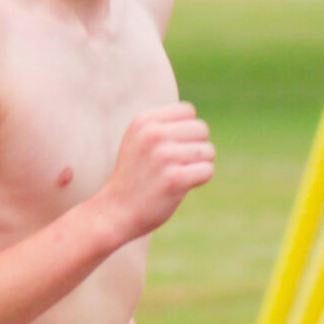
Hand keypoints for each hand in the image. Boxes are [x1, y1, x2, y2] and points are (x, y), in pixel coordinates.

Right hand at [101, 102, 214, 241]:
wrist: (115, 212)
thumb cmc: (134, 176)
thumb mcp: (138, 141)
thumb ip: (163, 126)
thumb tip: (198, 123)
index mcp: (143, 121)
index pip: (188, 111)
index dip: (187, 130)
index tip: (174, 147)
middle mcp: (152, 134)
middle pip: (201, 129)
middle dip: (197, 147)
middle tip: (179, 164)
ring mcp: (162, 156)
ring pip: (208, 151)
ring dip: (199, 165)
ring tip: (178, 175)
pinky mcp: (173, 179)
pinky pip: (207, 170)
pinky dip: (200, 179)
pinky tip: (181, 186)